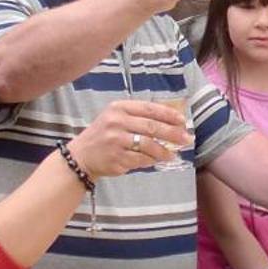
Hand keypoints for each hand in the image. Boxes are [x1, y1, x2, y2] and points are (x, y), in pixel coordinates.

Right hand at [75, 97, 193, 178]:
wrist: (81, 156)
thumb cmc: (104, 135)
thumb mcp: (116, 117)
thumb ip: (139, 117)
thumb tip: (172, 123)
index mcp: (119, 108)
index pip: (150, 108)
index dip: (169, 114)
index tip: (183, 121)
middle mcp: (117, 122)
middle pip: (152, 127)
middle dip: (173, 133)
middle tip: (186, 139)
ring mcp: (116, 141)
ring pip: (149, 145)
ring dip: (164, 151)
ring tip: (172, 154)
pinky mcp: (117, 158)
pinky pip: (142, 159)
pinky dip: (152, 160)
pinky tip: (157, 161)